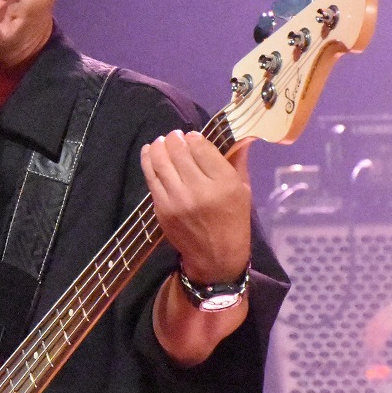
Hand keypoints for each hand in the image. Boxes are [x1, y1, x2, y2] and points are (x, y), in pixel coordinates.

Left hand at [140, 130, 251, 283]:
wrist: (216, 256)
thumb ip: (238, 161)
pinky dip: (147, 160)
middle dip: (175, 138)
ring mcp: (177, 200)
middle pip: (179, 151)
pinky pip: (151, 177)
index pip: (201, 148)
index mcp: (224, 183)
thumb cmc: (233, 220)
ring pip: (161, 161)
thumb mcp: (243, 190)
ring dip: (158, 146)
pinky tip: (149, 151)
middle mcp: (199, 189)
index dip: (194, 137)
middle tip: (175, 136)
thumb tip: (241, 136)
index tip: (192, 136)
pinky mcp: (161, 208)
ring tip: (161, 141)